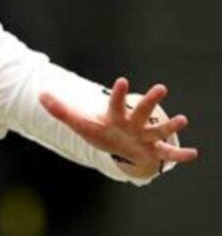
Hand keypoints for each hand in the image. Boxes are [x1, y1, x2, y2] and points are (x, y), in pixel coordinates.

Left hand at [40, 77, 198, 177]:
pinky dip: (180, 155)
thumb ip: (61, 110)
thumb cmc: (100, 131)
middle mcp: (134, 123)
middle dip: (151, 101)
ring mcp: (145, 136)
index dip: (120, 94)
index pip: (116, 103)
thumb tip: (40, 95)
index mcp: (115, 116)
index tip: (123, 81)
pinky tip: (194, 154)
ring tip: (183, 119)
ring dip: (170, 126)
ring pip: (159, 130)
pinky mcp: (153, 150)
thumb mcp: (79, 123)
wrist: (118, 146)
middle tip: (161, 88)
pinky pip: (169, 153)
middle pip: (143, 111)